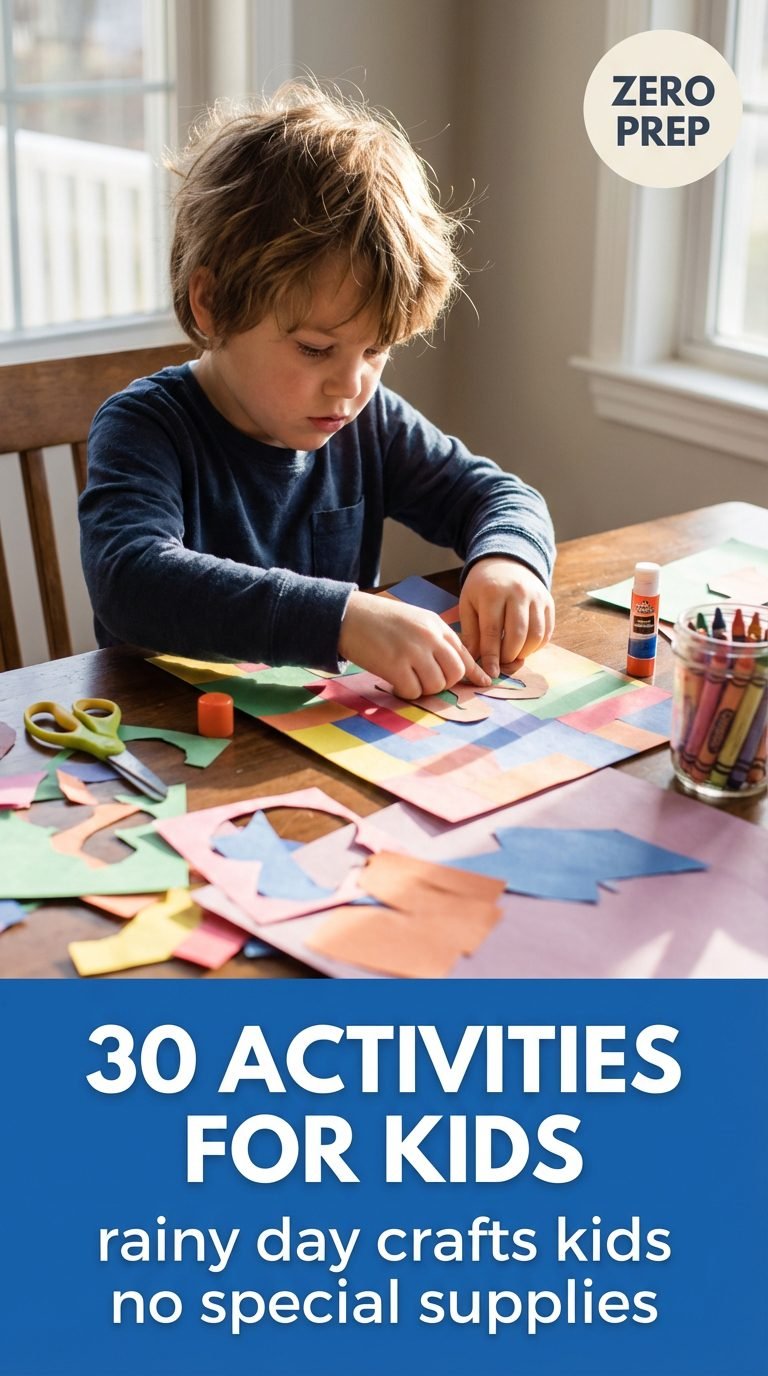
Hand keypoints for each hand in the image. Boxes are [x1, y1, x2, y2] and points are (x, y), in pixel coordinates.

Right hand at [338, 590, 492, 698]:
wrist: (347, 615)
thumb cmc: (379, 619)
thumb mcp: (415, 620)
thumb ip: (436, 639)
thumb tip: (456, 666)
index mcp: (436, 625)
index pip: (465, 653)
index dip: (475, 673)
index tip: (484, 683)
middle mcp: (429, 637)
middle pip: (455, 673)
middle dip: (444, 683)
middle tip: (425, 681)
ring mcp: (414, 651)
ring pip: (436, 685)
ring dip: (423, 689)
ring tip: (407, 679)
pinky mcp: (395, 665)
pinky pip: (413, 692)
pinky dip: (405, 693)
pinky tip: (394, 684)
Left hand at [460, 557, 554, 677]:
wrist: (505, 562)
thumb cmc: (482, 587)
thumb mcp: (468, 603)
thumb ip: (471, 632)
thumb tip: (473, 662)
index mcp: (493, 593)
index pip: (493, 631)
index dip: (492, 655)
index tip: (490, 673)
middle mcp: (518, 593)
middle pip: (517, 635)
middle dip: (509, 656)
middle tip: (501, 664)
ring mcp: (536, 597)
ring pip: (536, 635)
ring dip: (524, 653)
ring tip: (512, 656)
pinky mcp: (548, 602)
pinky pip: (547, 631)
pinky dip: (536, 646)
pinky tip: (524, 648)